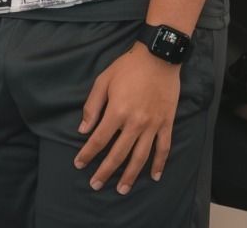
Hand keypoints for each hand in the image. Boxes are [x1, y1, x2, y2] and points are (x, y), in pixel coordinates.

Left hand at [73, 44, 179, 193]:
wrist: (158, 58)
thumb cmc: (127, 68)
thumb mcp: (102, 82)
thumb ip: (92, 107)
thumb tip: (82, 130)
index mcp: (117, 112)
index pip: (99, 140)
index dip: (88, 154)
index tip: (79, 165)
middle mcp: (135, 123)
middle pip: (118, 154)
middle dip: (105, 171)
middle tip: (95, 185)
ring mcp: (153, 125)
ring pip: (141, 157)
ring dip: (131, 175)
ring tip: (122, 189)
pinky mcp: (167, 124)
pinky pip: (164, 148)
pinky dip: (159, 164)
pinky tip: (154, 176)